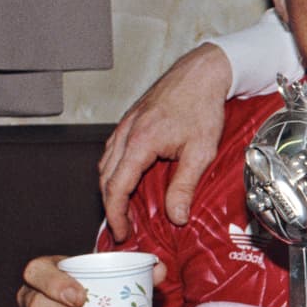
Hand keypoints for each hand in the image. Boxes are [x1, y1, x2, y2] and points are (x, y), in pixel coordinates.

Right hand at [98, 42, 232, 237]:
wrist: (201, 74)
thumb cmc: (202, 106)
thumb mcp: (200, 152)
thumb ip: (184, 186)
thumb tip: (176, 216)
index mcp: (139, 143)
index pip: (116, 188)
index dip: (116, 215)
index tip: (121, 233)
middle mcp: (125, 134)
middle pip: (105, 179)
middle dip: (110, 207)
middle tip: (122, 228)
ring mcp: (124, 126)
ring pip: (105, 165)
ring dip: (110, 190)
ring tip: (123, 210)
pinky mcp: (129, 122)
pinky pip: (112, 152)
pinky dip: (114, 171)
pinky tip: (126, 180)